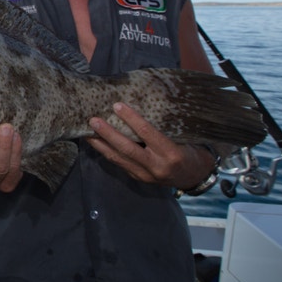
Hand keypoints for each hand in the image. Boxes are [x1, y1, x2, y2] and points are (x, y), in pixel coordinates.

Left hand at [87, 102, 214, 187]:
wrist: (195, 176)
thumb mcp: (184, 137)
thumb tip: (142, 102)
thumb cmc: (190, 150)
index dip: (131, 118)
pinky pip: (120, 164)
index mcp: (171, 153)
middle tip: (93, 120)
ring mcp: (146, 175)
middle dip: (108, 134)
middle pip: (127, 149)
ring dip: (101, 145)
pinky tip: (96, 143)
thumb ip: (164, 126)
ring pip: (119, 159)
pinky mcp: (138, 178)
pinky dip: (106, 152)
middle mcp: (157, 166)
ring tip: (87, 132)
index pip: (147, 133)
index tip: (117, 105)